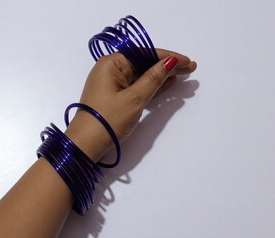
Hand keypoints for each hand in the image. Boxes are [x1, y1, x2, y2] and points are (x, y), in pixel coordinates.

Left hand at [65, 49, 196, 161]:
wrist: (86, 145)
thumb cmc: (108, 119)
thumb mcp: (134, 99)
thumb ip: (153, 79)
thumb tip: (170, 61)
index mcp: (111, 64)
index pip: (143, 53)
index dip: (167, 57)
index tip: (187, 61)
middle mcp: (111, 70)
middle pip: (143, 63)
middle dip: (166, 66)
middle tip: (190, 68)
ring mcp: (113, 84)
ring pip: (142, 75)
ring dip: (161, 76)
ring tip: (183, 74)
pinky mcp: (115, 97)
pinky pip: (137, 87)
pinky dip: (152, 87)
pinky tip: (168, 84)